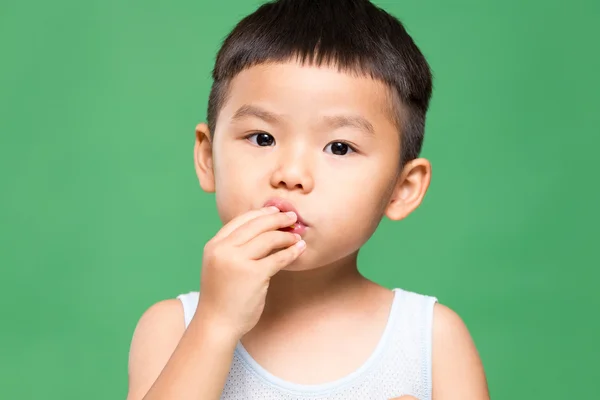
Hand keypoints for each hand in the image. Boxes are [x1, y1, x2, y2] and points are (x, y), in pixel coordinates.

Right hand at [195, 206, 305, 338]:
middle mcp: (223, 249)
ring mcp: (237, 261)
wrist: (216, 325)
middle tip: (292, 217)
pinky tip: (299, 250)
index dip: (260, 213)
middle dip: (277, 218)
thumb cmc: (221, 297)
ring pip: (268, 238)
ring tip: (297, 236)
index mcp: (214, 245)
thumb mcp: (220, 266)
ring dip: (286, 235)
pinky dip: (291, 252)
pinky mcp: (254, 274)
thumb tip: (262, 233)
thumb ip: (233, 249)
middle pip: (256, 225)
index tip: (275, 210)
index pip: (240, 220)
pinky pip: (278, 258)